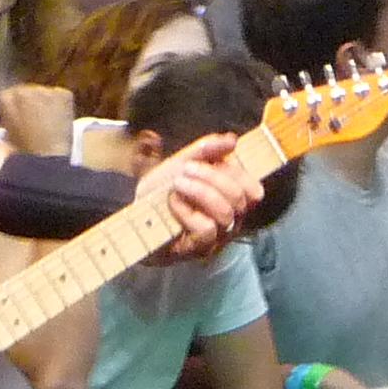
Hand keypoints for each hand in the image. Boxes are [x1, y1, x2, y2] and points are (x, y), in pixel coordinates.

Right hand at [0, 82, 74, 156]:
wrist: (46, 157)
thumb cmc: (23, 149)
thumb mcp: (6, 131)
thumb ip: (7, 116)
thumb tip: (12, 112)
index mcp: (6, 97)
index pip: (9, 95)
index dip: (15, 107)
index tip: (20, 117)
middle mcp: (25, 89)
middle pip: (27, 91)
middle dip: (30, 102)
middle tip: (35, 119)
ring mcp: (46, 91)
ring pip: (44, 92)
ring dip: (45, 102)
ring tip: (48, 120)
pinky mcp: (64, 95)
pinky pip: (60, 95)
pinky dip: (61, 104)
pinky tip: (59, 117)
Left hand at [138, 132, 262, 259]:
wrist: (135, 218)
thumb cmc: (163, 193)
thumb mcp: (182, 164)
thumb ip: (206, 151)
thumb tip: (232, 140)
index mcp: (232, 201)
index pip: (252, 189)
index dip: (236, 171)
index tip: (210, 157)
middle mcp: (231, 221)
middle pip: (239, 197)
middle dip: (212, 176)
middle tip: (186, 168)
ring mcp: (217, 238)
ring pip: (225, 212)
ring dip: (200, 191)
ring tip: (177, 183)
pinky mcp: (199, 249)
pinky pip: (206, 228)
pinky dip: (187, 211)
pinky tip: (173, 203)